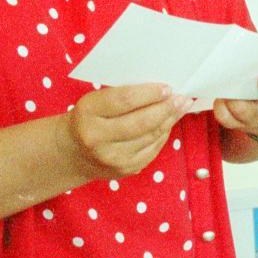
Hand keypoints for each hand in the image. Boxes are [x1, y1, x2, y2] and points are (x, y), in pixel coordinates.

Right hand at [63, 83, 188, 179]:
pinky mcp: (125, 169)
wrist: (74, 152)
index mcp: (88, 113)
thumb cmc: (90, 119)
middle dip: (166, 108)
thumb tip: (160, 90)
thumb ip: (122, 94)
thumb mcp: (96, 101)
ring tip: (181, 107)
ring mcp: (112, 157)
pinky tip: (169, 123)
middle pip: (141, 122)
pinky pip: (152, 148)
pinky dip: (163, 134)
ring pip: (150, 136)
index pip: (124, 100)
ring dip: (169, 120)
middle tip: (182, 98)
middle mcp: (97, 138)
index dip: (149, 94)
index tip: (167, 88)